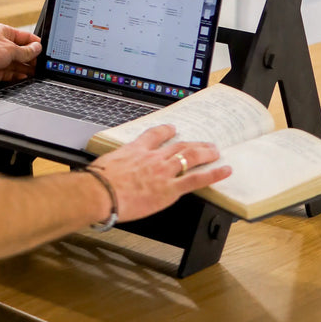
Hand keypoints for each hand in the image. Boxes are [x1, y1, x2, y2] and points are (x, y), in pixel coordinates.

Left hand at [0, 24, 40, 88]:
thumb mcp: (9, 49)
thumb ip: (25, 51)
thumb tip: (37, 48)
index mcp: (4, 32)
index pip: (24, 37)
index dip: (35, 43)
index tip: (44, 50)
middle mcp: (1, 45)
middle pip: (21, 51)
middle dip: (31, 58)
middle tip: (42, 64)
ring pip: (16, 64)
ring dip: (26, 68)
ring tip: (37, 73)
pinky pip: (9, 74)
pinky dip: (17, 75)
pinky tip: (25, 77)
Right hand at [90, 124, 231, 222]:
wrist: (99, 192)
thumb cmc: (96, 182)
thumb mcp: (102, 166)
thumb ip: (109, 167)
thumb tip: (102, 173)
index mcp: (134, 150)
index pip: (153, 135)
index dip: (165, 131)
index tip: (172, 129)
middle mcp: (152, 158)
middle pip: (178, 145)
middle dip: (193, 143)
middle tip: (204, 142)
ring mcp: (163, 172)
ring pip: (190, 157)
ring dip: (206, 153)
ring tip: (216, 151)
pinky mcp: (170, 189)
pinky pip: (197, 179)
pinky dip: (213, 174)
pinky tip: (224, 170)